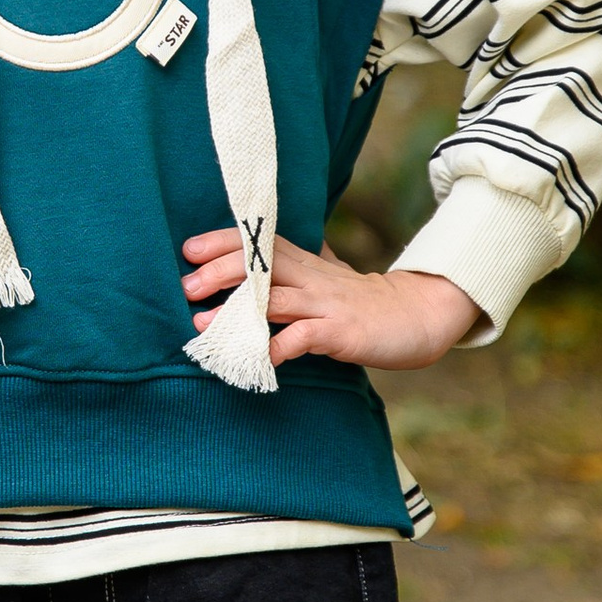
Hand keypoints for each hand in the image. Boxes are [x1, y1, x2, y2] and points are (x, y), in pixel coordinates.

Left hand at [180, 227, 479, 369]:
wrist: (415, 315)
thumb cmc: (361, 299)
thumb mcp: (325, 273)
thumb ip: (294, 261)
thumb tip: (263, 246)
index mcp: (303, 261)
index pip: (257, 241)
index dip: (221, 242)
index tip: (188, 251)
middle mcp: (310, 277)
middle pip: (260, 264)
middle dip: (219, 273)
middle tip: (186, 287)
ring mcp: (325, 304)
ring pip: (275, 299)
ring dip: (236, 312)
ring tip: (202, 324)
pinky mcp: (340, 332)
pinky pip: (304, 337)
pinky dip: (278, 348)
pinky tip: (258, 359)